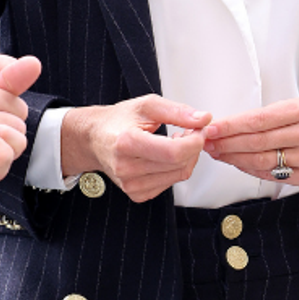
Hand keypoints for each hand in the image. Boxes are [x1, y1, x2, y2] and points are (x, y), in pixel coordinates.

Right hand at [61, 95, 211, 202]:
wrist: (96, 138)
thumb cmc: (119, 120)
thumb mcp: (147, 106)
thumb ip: (177, 111)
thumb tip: (203, 119)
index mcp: (126, 142)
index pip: (173, 152)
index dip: (194, 141)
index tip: (198, 129)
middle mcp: (126, 167)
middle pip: (179, 164)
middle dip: (193, 146)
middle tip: (190, 130)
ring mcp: (130, 184)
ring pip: (179, 175)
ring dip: (186, 157)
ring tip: (176, 141)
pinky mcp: (136, 194)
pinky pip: (170, 183)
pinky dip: (175, 168)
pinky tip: (166, 156)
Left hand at [204, 99, 298, 183]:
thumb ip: (273, 115)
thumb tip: (236, 122)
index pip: (258, 120)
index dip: (231, 126)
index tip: (212, 128)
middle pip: (256, 141)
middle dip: (227, 143)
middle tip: (207, 142)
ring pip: (262, 160)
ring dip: (234, 158)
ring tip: (218, 153)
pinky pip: (275, 175)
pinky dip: (252, 170)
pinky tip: (239, 165)